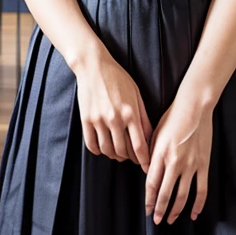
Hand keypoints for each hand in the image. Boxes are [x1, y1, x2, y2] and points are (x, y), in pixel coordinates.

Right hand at [75, 50, 152, 173]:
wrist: (94, 66)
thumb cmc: (118, 78)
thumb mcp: (136, 94)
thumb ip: (143, 117)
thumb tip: (150, 138)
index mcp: (130, 112)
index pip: (139, 146)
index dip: (144, 161)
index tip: (147, 168)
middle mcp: (115, 118)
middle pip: (123, 151)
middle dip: (130, 158)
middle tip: (132, 158)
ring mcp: (98, 120)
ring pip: (108, 150)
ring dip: (115, 156)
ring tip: (119, 153)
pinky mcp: (85, 120)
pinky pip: (92, 145)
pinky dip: (98, 151)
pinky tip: (103, 148)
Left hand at [145, 94, 212, 224]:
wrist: (194, 106)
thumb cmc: (173, 116)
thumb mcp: (156, 133)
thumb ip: (151, 153)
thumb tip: (148, 172)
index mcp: (160, 154)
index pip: (151, 184)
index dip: (148, 200)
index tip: (147, 210)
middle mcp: (175, 162)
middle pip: (165, 193)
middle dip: (160, 210)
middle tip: (157, 220)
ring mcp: (191, 165)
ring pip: (182, 195)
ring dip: (176, 210)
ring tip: (171, 219)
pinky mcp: (204, 164)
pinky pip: (202, 189)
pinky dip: (198, 204)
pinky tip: (194, 214)